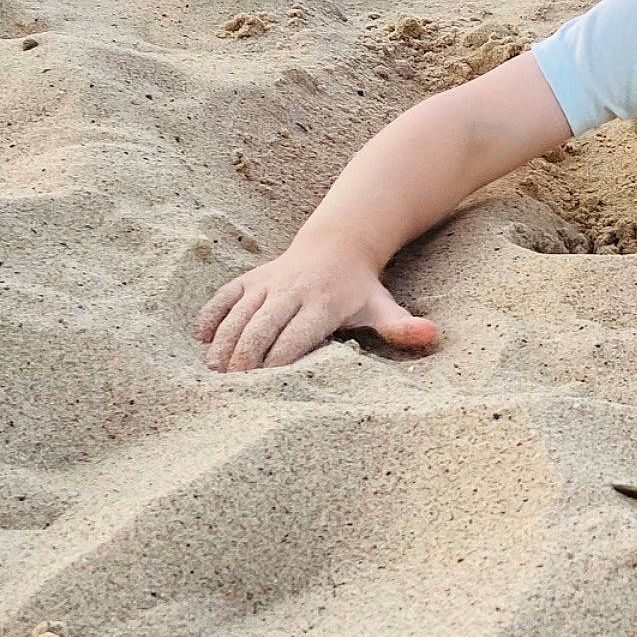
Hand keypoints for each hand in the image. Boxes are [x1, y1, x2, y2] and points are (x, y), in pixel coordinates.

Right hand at [195, 243, 439, 372]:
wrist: (338, 243)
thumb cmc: (359, 288)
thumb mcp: (383, 305)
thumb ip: (401, 325)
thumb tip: (432, 334)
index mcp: (323, 304)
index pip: (294, 340)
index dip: (277, 367)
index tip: (266, 393)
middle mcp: (292, 292)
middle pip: (259, 331)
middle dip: (244, 363)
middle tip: (232, 393)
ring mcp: (268, 283)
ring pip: (236, 316)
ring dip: (222, 347)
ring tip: (215, 376)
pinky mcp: (250, 277)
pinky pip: (222, 296)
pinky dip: (209, 317)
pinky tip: (203, 341)